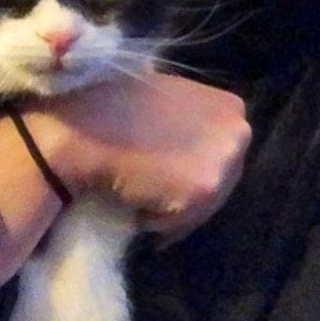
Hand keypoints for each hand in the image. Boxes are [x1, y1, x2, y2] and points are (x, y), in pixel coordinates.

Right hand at [26, 72, 251, 238]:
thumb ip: (192, 120)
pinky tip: (134, 201)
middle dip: (188, 190)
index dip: (193, 167)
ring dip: (171, 207)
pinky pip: (182, 222)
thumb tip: (188, 144)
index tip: (166, 171)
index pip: (223, 154)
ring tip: (139, 194)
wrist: (80, 128)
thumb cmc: (114, 107)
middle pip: (222, 182)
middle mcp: (239, 133)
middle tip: (152, 190)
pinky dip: (157, 220)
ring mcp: (225, 163)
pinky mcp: (204, 191)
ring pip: (204, 206)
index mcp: (231, 108)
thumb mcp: (168, 98)